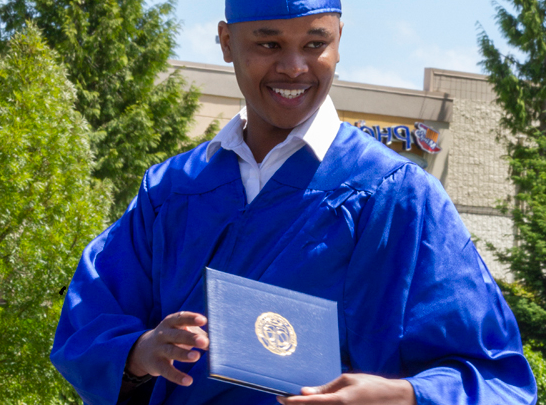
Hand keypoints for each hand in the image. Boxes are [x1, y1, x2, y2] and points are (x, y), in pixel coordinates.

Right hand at [126, 311, 208, 386]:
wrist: (143, 350)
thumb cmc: (171, 337)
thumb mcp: (180, 330)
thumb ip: (197, 334)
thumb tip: (213, 342)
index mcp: (170, 322)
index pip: (181, 318)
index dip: (191, 319)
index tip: (203, 320)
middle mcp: (163, 334)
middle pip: (177, 335)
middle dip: (190, 338)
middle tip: (204, 341)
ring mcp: (158, 349)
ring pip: (172, 351)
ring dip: (184, 354)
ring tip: (196, 356)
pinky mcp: (156, 364)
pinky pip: (167, 371)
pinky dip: (177, 376)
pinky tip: (188, 381)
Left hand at [277, 373, 415, 404]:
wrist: (396, 400)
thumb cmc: (371, 386)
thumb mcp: (347, 381)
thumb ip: (325, 389)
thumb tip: (305, 392)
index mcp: (339, 401)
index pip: (308, 404)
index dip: (291, 402)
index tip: (280, 397)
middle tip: (288, 399)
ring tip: (301, 401)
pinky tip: (316, 403)